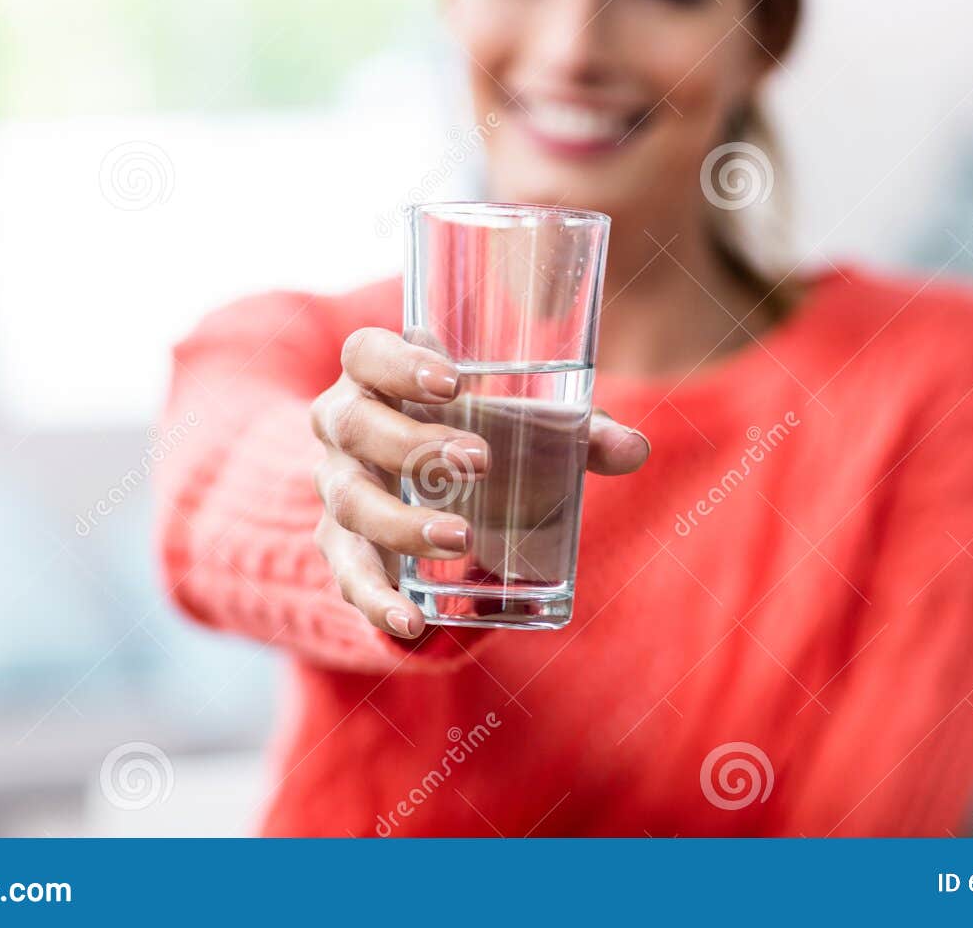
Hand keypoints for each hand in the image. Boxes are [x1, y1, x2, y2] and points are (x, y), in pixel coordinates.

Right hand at [309, 328, 649, 638]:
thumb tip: (634, 450)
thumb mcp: (522, 426)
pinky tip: (411, 620)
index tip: (454, 381)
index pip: (366, 352)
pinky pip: (347, 575)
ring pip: (349, 501)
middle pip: (353, 425)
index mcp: (378, 376)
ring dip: (400, 522)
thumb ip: (577, 433)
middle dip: (413, 443)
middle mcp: (344, 426)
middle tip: (481, 460)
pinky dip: (376, 600)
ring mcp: (337, 487)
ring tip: (461, 538)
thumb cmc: (476, 433)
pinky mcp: (341, 546)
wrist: (415, 490)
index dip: (399, 362)